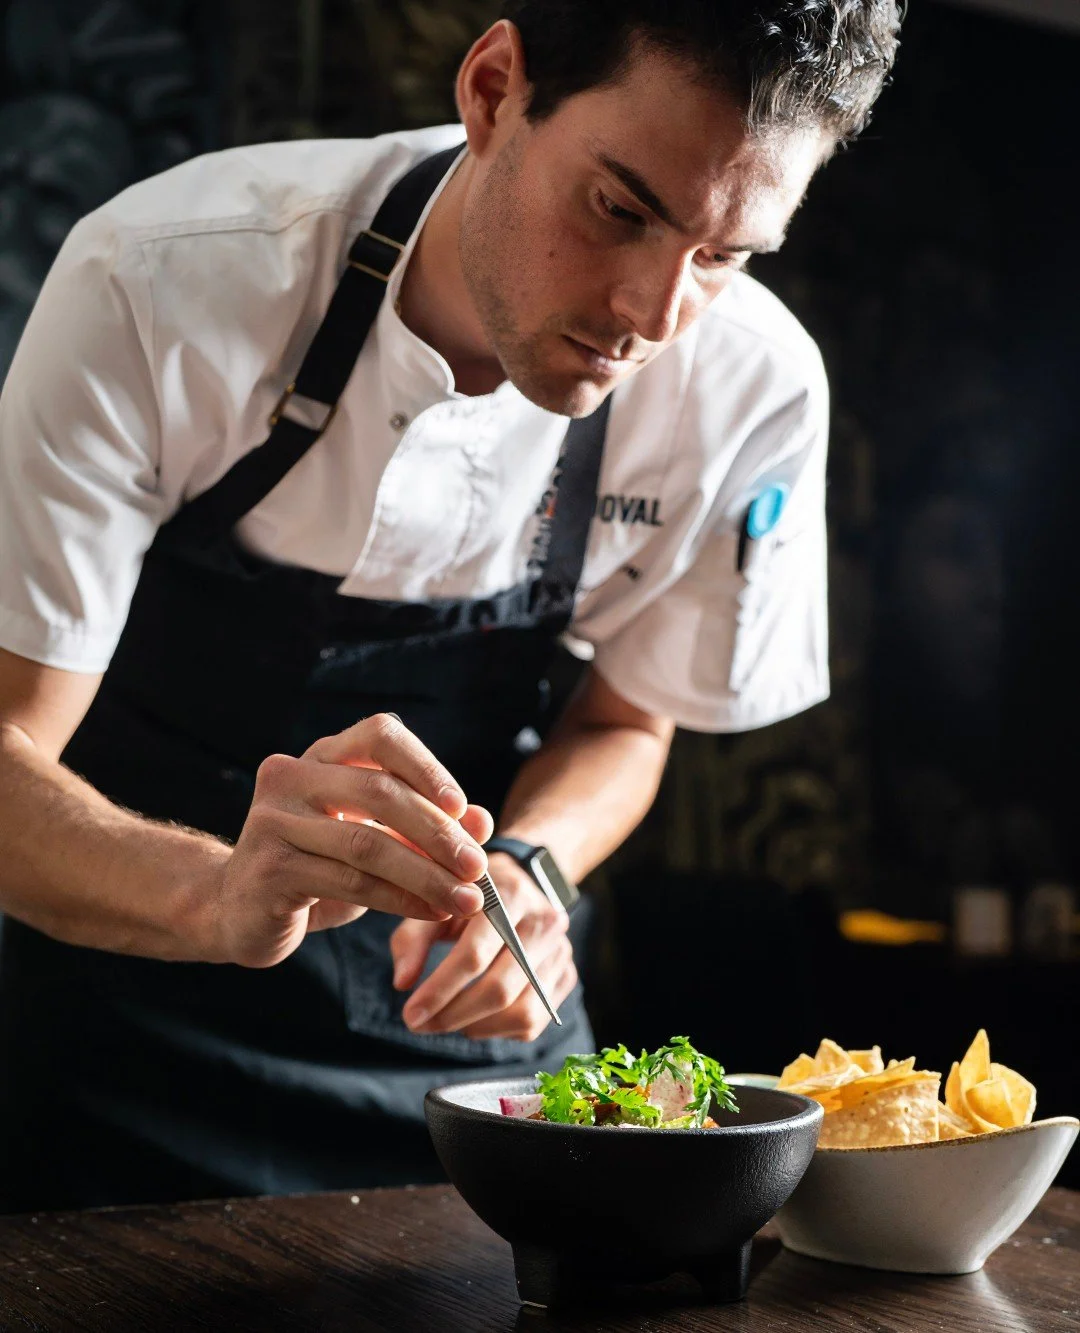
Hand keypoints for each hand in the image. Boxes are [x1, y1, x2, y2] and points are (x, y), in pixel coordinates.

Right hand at [210, 714, 492, 967]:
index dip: (425, 766)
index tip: (461, 806)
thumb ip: (425, 825)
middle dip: (437, 832)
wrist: (240, 910)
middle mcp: (291, 777)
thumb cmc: (318, 867)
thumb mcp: (376, 840)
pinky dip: (399, 899)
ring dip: (426, 874)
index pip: (379, 736)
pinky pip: (349, 883)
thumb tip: (482, 821)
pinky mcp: (270, 869)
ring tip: (466, 899)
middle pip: (379, 792)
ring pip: (366, 844)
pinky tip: (429, 911)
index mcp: (321, 756)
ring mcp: (274, 821)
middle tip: (476, 866)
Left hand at [389, 852, 577, 1041]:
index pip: (475, 954)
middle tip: (420, 1025)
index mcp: (510, 895)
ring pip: (521, 1011)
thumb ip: (413, 938)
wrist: (520, 884)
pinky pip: (534, 1021)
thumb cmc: (469, 897)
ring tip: (446, 1021)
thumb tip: (402, 983)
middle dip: (453, 1015)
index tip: (410, 1014)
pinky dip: (498, 1030)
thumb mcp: (437, 903)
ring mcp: (561, 951)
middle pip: (499, 988)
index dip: (439, 990)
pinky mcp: (566, 975)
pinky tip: (474, 1018)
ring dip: (475, 1027)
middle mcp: (544, 922)